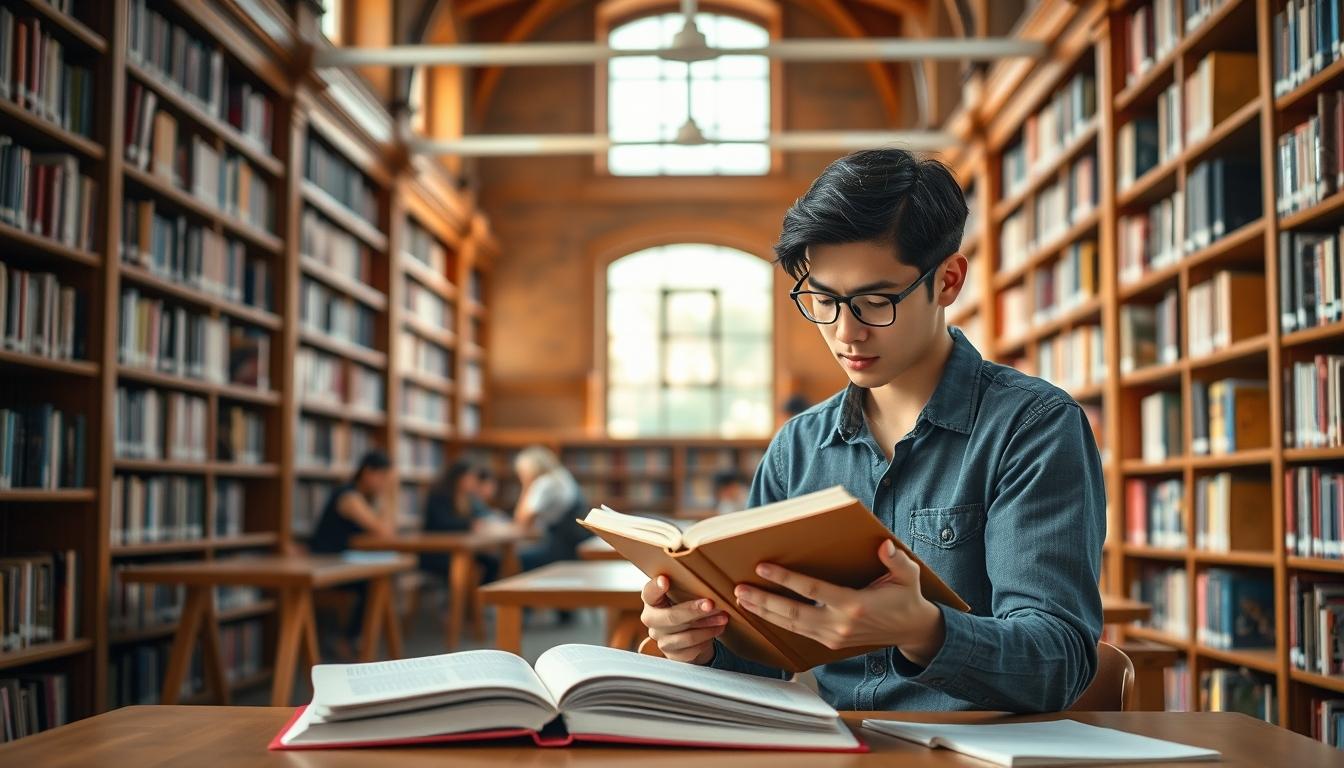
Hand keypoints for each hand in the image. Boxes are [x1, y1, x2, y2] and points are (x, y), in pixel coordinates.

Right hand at [640, 575, 727, 664]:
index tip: (665, 580)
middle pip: (672, 617)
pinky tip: (717, 630)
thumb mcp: (683, 595)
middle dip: (694, 610)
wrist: (687, 632)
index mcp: (652, 600)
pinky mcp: (671, 654)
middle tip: (712, 604)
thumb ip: (687, 588)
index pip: (649, 592)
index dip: (656, 587)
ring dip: (708, 626)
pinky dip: (707, 639)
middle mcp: (651, 620)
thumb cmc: (685, 606)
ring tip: (723, 618)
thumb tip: (709, 585)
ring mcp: (660, 639)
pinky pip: (692, 649)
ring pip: (686, 635)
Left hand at [734, 540, 946, 665]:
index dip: (785, 579)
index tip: (763, 567)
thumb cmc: (906, 597)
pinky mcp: (831, 643)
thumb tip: (884, 546)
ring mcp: (834, 637)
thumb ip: (896, 560)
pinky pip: (798, 633)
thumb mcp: (908, 576)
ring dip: (765, 613)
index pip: (812, 590)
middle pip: (793, 614)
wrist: (912, 630)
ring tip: (742, 600)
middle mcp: (840, 625)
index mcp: (855, 605)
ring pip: (791, 626)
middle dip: (764, 601)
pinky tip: (761, 612)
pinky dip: (777, 622)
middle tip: (739, 589)